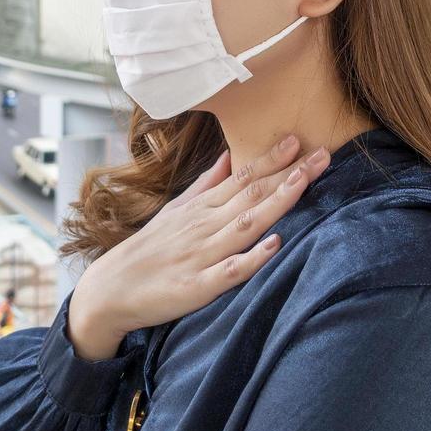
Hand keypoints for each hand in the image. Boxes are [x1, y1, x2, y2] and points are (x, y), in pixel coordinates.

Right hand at [66, 134, 329, 360]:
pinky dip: (251, 258)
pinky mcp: (195, 287)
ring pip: (245, 225)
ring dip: (275, 203)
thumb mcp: (174, 211)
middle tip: (322, 154)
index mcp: (201, 208)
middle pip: (252, 195)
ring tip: (302, 184)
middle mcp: (204, 226)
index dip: (272, 160)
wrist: (108, 290)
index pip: (242, 178)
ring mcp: (201, 255)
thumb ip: (205, 185)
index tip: (299, 140)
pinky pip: (228, 271)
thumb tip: (230, 158)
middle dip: (288, 174)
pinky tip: (274, 246)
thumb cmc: (148, 249)